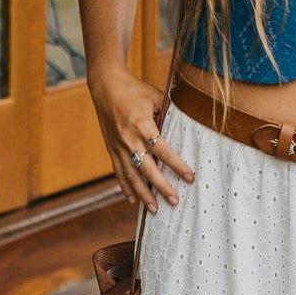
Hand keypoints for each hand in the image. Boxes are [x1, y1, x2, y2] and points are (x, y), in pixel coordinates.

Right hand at [87, 63, 193, 215]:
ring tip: (154, 209)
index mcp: (142, 124)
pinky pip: (118, 171)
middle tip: (174, 201)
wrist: (105, 85)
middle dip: (161, 187)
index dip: (177, 166)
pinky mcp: (111, 148)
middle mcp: (129, 138)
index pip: (163, 151)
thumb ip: (168, 115)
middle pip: (147, 169)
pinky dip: (125, 186)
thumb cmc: (135, 89)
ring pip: (131, 175)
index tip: (190, 178)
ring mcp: (117, 145)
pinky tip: (131, 199)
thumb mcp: (156, 97)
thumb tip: (184, 130)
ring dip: (143, 194)